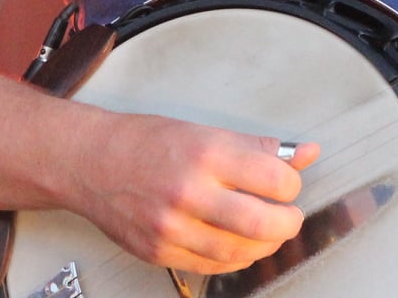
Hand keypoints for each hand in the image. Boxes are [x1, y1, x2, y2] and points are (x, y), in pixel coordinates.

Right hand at [67, 108, 319, 273]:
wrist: (91, 162)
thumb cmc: (147, 142)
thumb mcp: (206, 132)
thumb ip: (258, 147)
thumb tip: (305, 153)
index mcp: (205, 154)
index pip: (274, 178)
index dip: (291, 184)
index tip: (288, 183)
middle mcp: (188, 192)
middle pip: (262, 223)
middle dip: (288, 223)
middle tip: (290, 216)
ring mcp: (171, 227)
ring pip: (239, 252)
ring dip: (265, 246)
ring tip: (267, 231)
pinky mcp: (158, 251)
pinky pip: (211, 266)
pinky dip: (235, 259)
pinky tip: (239, 244)